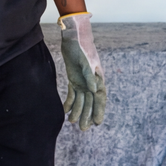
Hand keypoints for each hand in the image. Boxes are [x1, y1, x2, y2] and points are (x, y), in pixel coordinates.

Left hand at [58, 12, 106, 129]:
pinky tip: (65, 112)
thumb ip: (90, 75)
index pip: (100, 98)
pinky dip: (70, 103)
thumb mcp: (85, 61)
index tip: (97, 123)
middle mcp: (92, 82)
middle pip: (90, 102)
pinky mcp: (74, 78)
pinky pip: (73, 94)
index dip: (99, 111)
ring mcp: (83, 81)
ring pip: (81, 100)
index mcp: (98, 78)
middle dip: (87, 115)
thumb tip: (95, 91)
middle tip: (84, 129)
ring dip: (78, 111)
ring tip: (72, 123)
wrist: (74, 36)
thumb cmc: (82, 47)